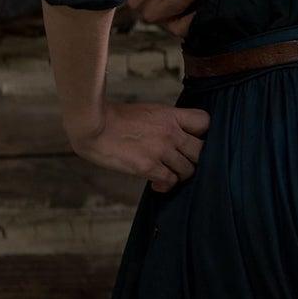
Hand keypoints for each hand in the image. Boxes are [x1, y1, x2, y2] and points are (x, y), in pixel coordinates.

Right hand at [67, 100, 209, 193]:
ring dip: (179, 175)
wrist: (93, 126)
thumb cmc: (115, 118)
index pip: (204, 121)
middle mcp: (171, 132)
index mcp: (170, 115)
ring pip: (188, 169)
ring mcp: (161, 150)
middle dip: (194, 159)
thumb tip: (176, 135)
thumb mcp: (148, 111)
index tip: (194, 140)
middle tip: (182, 163)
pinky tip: (156, 185)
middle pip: (201, 151)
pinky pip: (170, 181)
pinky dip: (166, 186)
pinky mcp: (148, 167)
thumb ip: (165, 122)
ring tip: (168, 175)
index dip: (202, 133)